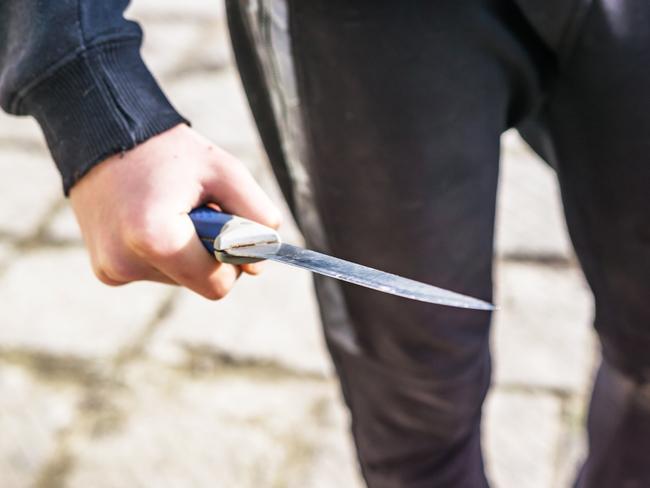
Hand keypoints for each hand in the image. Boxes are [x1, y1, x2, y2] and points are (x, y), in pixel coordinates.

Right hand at [69, 124, 280, 298]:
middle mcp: (126, 263)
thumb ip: (257, 217)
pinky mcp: (104, 270)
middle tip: (194, 209)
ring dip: (184, 249)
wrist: (104, 134)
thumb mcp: (226, 172)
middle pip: (197, 283)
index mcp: (155, 239)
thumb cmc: (169, 151)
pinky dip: (164, 251)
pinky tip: (151, 217)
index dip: (232, 259)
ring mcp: (111, 270)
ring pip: (177, 278)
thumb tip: (258, 267)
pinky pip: (154, 271)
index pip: (217, 285)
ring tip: (168, 208)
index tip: (225, 226)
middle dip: (207, 252)